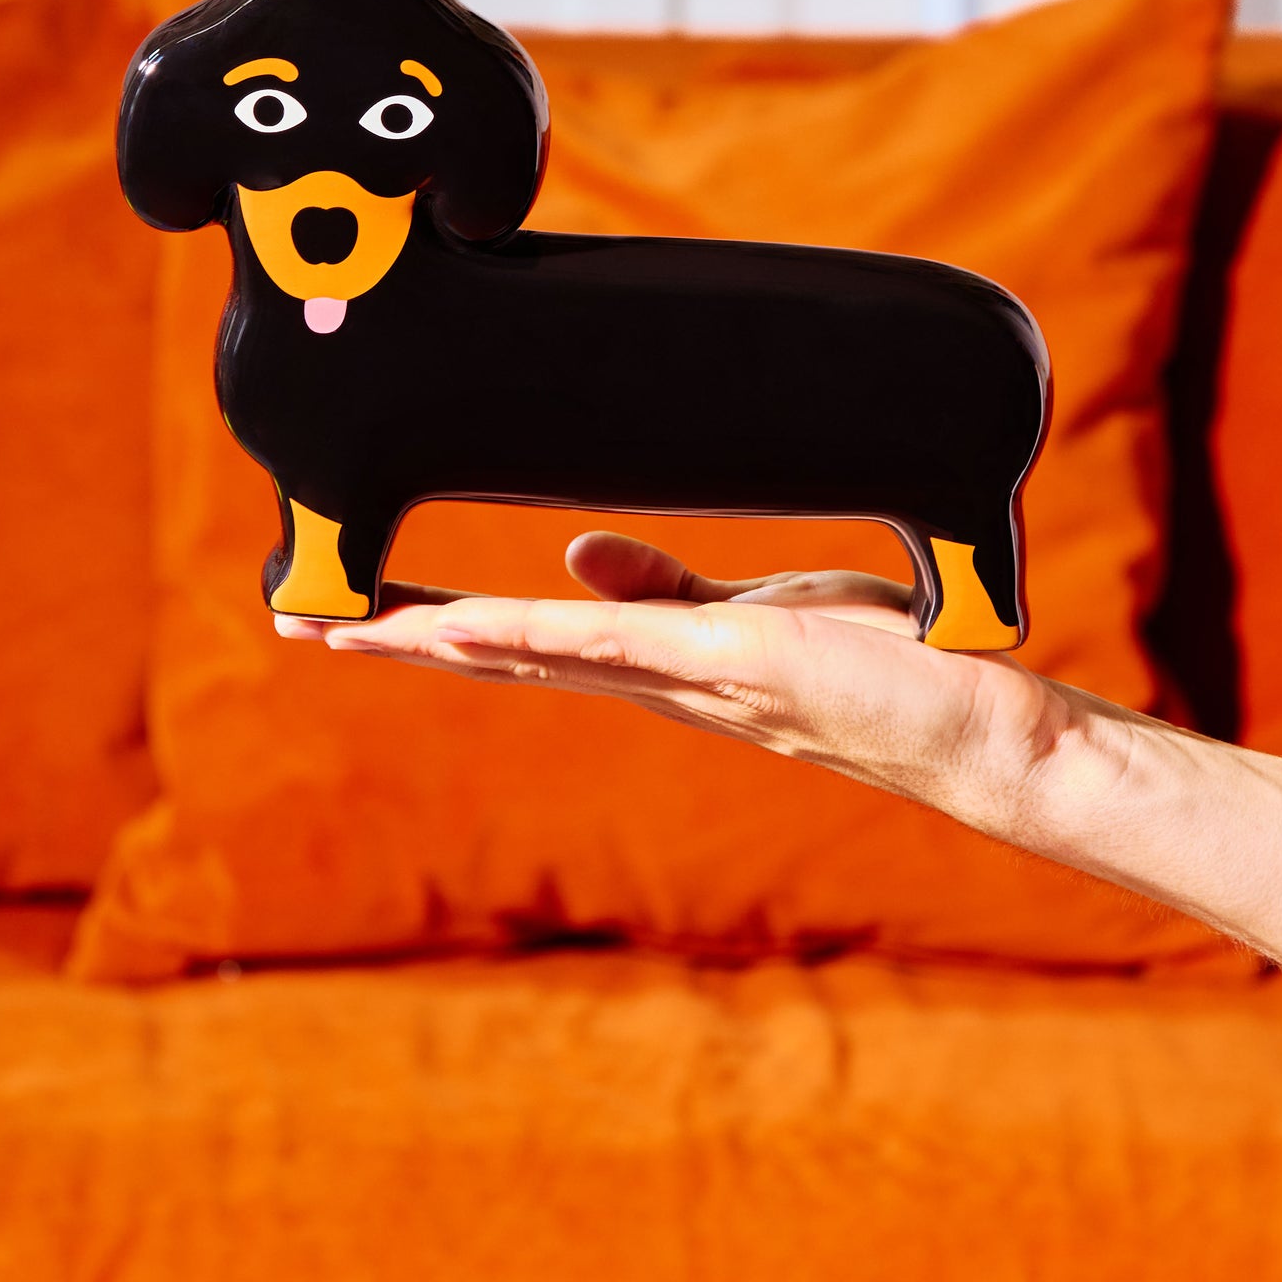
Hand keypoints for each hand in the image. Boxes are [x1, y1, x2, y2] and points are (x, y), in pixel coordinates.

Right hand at [276, 531, 1117, 846]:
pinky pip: (613, 641)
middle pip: (501, 661)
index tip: (350, 612)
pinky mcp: (733, 657)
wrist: (977, 726)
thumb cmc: (877, 671)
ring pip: (535, 657)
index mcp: (652, 668)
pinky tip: (466, 621)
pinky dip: (530, 631)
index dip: (430, 631)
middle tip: (303, 622)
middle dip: (400, 643)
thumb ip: (659, 589)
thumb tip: (573, 554)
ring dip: (435, 642)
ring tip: (347, 626)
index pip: (520, 648)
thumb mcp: (751, 615)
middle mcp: (652, 686)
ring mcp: (685, 678)